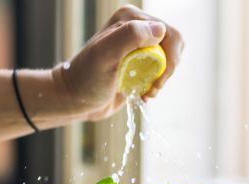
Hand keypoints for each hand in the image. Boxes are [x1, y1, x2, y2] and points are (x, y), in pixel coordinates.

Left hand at [52, 5, 183, 121]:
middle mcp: (136, 27)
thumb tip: (160, 29)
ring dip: (162, 79)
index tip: (156, 80)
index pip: (168, 33)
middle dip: (167, 70)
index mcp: (130, 18)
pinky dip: (157, 84)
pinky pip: (161, 70)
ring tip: (147, 91)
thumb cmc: (86, 78)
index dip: (169, 59)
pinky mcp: (139, 62)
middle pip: (173, 45)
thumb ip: (130, 36)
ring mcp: (138, 45)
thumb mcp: (105, 54)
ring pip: (169, 58)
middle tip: (153, 87)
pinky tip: (144, 93)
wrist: (75, 100)